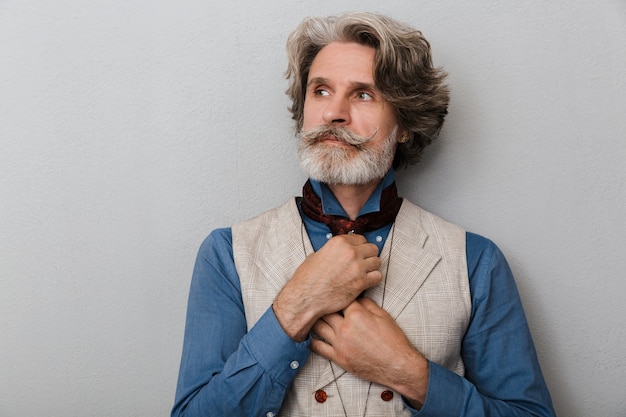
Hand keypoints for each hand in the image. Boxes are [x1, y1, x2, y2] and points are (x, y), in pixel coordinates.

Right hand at [273, 234, 381, 340]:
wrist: (305, 297)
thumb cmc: (307, 279)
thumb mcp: (316, 256)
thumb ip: (331, 251)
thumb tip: (335, 253)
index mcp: (339, 242)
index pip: (361, 239)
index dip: (360, 247)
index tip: (358, 253)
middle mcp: (350, 252)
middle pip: (372, 249)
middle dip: (368, 256)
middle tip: (363, 264)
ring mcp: (357, 267)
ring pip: (377, 262)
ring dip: (372, 268)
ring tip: (364, 274)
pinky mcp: (361, 282)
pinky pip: (378, 277)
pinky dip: (373, 280)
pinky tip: (365, 282)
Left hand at [310, 297, 428, 406]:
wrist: (398, 365)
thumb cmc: (393, 340)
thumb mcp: (383, 315)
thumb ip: (366, 303)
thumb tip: (355, 297)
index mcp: (357, 314)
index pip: (339, 299)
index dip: (336, 295)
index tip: (332, 293)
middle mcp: (345, 327)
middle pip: (325, 311)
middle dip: (322, 306)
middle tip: (317, 303)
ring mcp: (340, 343)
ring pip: (317, 327)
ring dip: (315, 321)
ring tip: (312, 317)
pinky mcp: (338, 358)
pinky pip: (317, 347)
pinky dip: (312, 340)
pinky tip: (312, 335)